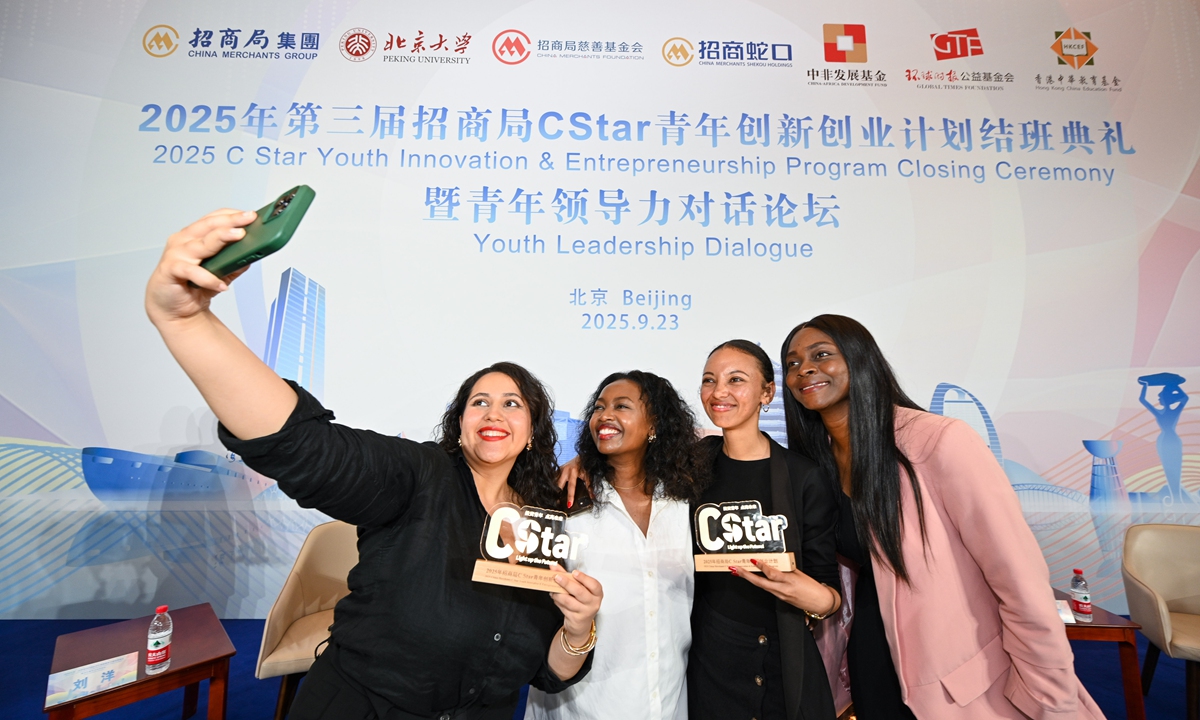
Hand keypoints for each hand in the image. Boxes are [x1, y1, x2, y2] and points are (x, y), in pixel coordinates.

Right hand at [145, 209, 255, 326]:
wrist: (174, 309)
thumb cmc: (193, 286)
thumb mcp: (219, 272)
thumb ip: (234, 262)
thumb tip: (254, 253)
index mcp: (194, 236)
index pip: (213, 219)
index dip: (232, 215)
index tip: (250, 215)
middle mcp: (183, 241)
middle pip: (209, 226)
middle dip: (231, 221)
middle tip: (249, 218)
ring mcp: (176, 254)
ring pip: (202, 243)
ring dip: (222, 237)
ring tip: (239, 236)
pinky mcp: (170, 270)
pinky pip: (192, 272)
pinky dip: (209, 278)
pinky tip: (221, 284)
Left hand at [549, 564, 601, 641]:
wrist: (581, 623)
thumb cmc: (582, 602)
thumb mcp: (581, 589)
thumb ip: (569, 577)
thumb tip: (556, 568)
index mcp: (597, 593)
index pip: (593, 585)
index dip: (584, 578)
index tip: (574, 572)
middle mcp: (592, 603)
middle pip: (579, 592)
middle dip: (566, 583)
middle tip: (557, 577)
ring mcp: (584, 611)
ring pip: (568, 601)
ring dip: (558, 593)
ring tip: (552, 589)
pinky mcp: (575, 618)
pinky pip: (563, 607)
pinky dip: (557, 601)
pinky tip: (555, 596)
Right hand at [557, 457, 592, 508]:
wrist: (582, 455)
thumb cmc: (585, 466)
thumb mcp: (589, 475)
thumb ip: (590, 487)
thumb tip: (592, 497)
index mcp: (573, 471)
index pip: (571, 487)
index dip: (570, 496)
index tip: (569, 504)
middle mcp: (565, 470)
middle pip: (559, 485)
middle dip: (557, 494)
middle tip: (557, 503)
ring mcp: (560, 469)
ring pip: (555, 481)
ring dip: (554, 489)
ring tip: (553, 498)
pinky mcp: (558, 468)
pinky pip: (554, 478)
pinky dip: (553, 484)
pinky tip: (552, 490)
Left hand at [731, 560, 838, 616]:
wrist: (820, 603)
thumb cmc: (812, 587)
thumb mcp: (800, 574)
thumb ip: (787, 568)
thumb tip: (775, 561)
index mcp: (789, 582)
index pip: (773, 574)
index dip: (762, 567)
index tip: (753, 560)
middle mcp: (783, 590)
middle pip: (761, 583)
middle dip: (746, 575)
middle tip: (735, 569)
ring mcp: (780, 595)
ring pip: (761, 586)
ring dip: (749, 579)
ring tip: (738, 572)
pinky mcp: (780, 599)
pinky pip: (767, 589)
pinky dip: (758, 583)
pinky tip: (752, 578)